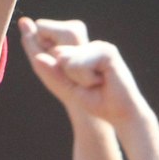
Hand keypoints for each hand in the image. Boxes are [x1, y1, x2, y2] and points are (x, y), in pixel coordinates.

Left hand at [17, 17, 148, 124]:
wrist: (121, 114)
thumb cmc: (96, 101)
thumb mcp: (67, 86)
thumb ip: (51, 71)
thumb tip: (37, 58)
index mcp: (79, 50)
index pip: (53, 50)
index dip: (59, 72)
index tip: (78, 83)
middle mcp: (88, 45)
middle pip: (57, 54)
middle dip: (67, 76)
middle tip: (87, 85)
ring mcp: (99, 46)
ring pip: (66, 59)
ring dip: (77, 79)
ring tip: (95, 83)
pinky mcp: (107, 52)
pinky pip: (80, 64)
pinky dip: (86, 79)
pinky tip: (102, 82)